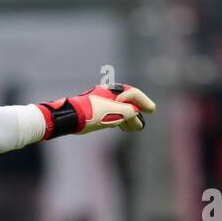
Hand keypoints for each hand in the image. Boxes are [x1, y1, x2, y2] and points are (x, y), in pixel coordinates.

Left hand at [37, 84, 155, 138]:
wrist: (69, 118)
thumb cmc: (92, 113)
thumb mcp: (115, 113)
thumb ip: (129, 112)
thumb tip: (136, 114)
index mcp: (113, 91)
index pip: (133, 94)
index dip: (144, 102)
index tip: (152, 110)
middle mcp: (107, 94)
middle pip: (126, 102)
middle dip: (135, 114)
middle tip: (140, 125)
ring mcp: (100, 102)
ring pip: (118, 109)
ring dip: (126, 119)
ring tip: (131, 129)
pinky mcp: (93, 110)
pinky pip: (110, 113)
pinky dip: (117, 120)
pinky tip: (118, 127)